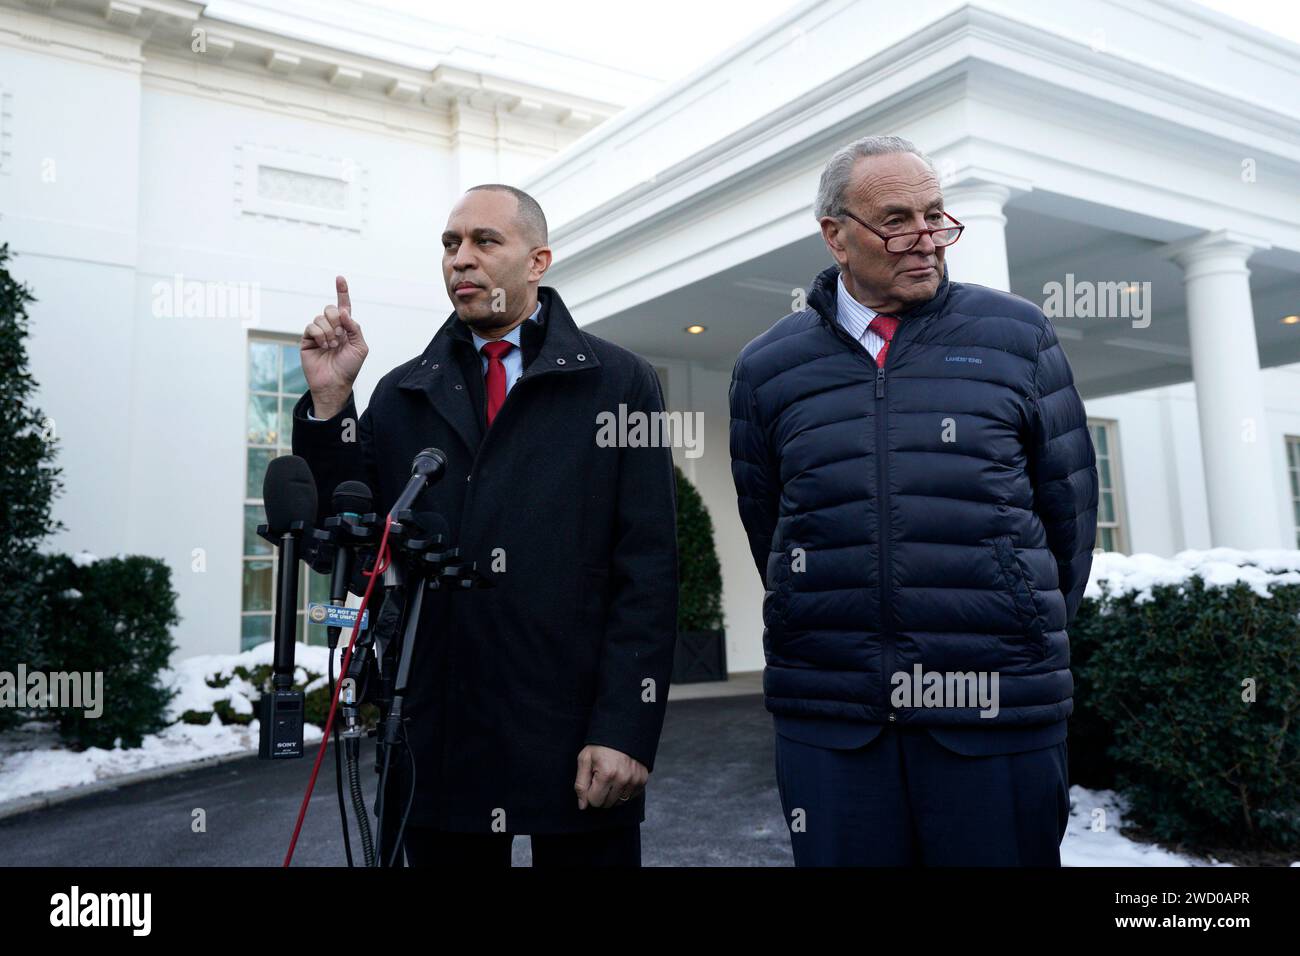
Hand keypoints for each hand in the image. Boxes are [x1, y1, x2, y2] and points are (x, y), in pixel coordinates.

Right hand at [301, 275, 367, 418]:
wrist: (335, 383)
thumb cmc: (349, 367)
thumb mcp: (360, 347)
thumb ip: (355, 328)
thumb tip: (344, 312)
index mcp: (346, 328)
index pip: (343, 306)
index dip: (342, 292)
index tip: (340, 278)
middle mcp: (331, 328)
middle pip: (330, 309)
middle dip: (337, 321)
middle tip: (340, 337)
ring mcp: (318, 333)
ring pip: (320, 318)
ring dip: (329, 332)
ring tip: (332, 346)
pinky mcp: (307, 339)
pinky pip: (311, 326)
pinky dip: (319, 335)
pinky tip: (323, 346)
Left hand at [574, 745, 647, 809]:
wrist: (622, 731)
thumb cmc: (600, 745)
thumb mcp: (585, 760)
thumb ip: (581, 784)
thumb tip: (582, 806)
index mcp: (606, 774)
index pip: (594, 801)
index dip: (590, 793)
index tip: (592, 780)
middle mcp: (623, 778)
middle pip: (607, 804)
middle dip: (601, 794)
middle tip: (601, 777)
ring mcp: (635, 780)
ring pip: (619, 802)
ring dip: (613, 794)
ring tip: (611, 777)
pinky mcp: (643, 780)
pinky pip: (631, 797)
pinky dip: (624, 791)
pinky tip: (620, 778)